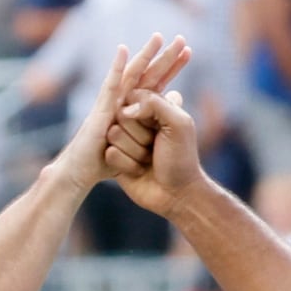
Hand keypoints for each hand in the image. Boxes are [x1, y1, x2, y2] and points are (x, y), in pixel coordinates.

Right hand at [48, 33, 188, 193]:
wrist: (100, 184)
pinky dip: (117, 68)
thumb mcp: (152, 142)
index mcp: (142, 113)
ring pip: (134, 77)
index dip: (173, 67)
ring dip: (146, 56)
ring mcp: (114, 107)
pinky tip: (123, 52)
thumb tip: (176, 92)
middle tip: (180, 38)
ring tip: (158, 38)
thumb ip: (162, 116)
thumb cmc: (127, 168)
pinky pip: (110, 87)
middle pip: (149, 75)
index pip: (160, 83)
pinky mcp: (102, 112)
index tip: (188, 50)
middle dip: (165, 57)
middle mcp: (128, 105)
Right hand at [108, 85, 207, 218]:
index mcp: (152, 108)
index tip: (158, 126)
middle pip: (120, 116)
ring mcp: (124, 140)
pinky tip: (139, 171)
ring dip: (135, 151)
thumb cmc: (181, 158)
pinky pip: (110, 154)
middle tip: (155, 146)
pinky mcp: (115, 159)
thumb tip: (126, 110)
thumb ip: (155, 104)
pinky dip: (128, 165)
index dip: (143, 112)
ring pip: (113, 134)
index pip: (131, 96)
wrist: (177, 193)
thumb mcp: (178, 123)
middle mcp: (135, 121)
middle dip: (140, 135)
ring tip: (148, 159)